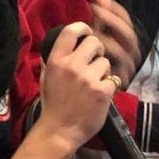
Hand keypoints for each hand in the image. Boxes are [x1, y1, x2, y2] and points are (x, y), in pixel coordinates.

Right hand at [33, 22, 117, 149]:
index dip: (82, 27)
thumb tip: (59, 44)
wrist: (60, 131)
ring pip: (105, 62)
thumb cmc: (52, 105)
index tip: (86, 32)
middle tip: (93, 61)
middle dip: (96, 50)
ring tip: (94, 83)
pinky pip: (112, 79)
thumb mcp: (46, 78)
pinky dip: (108, 87)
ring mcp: (88, 79)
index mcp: (56, 60)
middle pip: (94, 42)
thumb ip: (52, 59)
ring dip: (102, 71)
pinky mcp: (102, 91)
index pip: (71, 31)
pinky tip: (100, 95)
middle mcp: (72, 66)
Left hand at [90, 0, 139, 86]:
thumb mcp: (94, 36)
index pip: (125, 20)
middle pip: (129, 34)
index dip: (114, 8)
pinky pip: (117, 67)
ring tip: (92, 31)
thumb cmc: (89, 63)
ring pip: (124, 50)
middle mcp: (130, 53)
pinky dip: (107, 58)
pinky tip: (93, 52)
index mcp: (124, 41)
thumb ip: (98, 17)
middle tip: (95, 10)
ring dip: (109, 38)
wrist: (83, 97)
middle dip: (113, 19)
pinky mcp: (121, 81)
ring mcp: (127, 67)